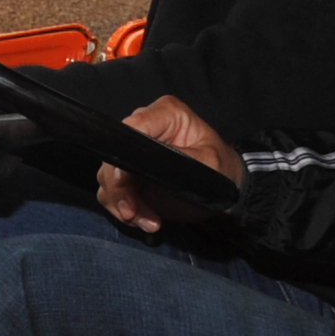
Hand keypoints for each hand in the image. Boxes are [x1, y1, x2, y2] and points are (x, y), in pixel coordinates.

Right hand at [96, 91, 240, 234]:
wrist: (225, 192)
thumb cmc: (221, 171)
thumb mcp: (207, 163)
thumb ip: (174, 160)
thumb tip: (138, 164)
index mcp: (165, 114)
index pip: (130, 129)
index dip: (121, 156)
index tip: (123, 182)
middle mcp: (144, 129)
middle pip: (113, 156)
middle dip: (119, 189)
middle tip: (133, 213)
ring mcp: (134, 153)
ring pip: (108, 178)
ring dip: (123, 204)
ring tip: (149, 221)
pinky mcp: (130, 176)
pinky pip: (113, 193)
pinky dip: (125, 210)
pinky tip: (146, 220)